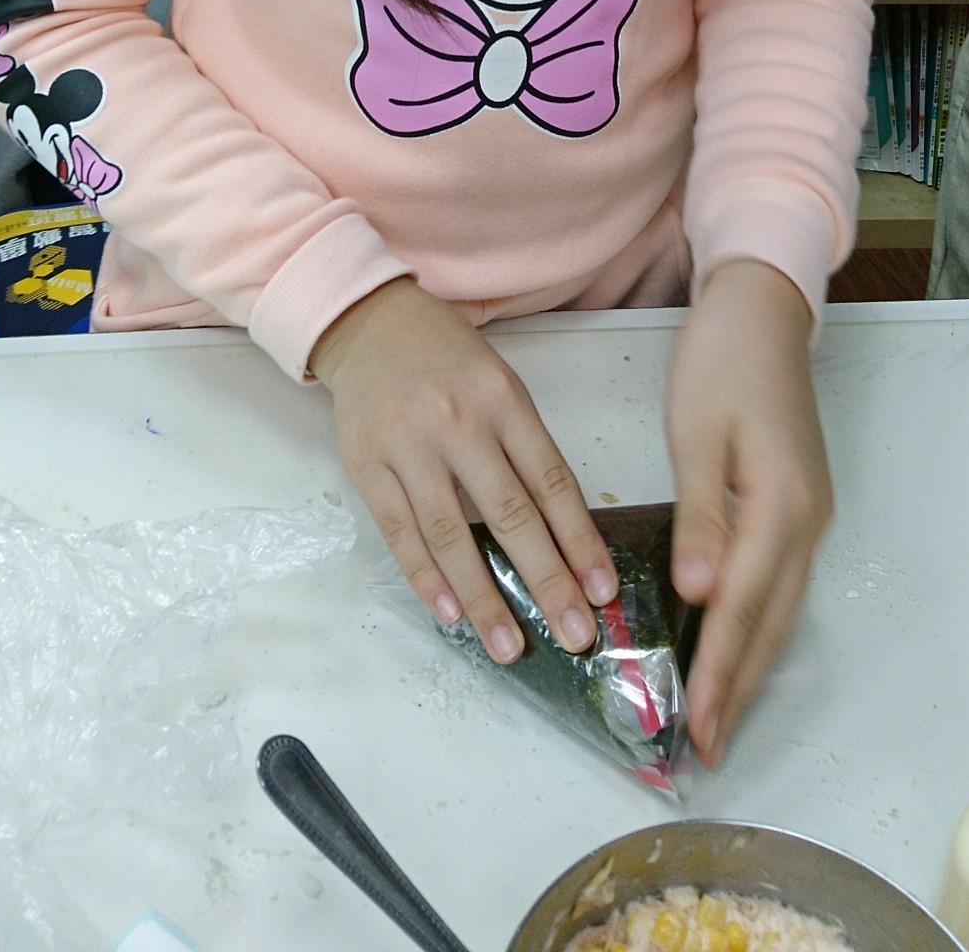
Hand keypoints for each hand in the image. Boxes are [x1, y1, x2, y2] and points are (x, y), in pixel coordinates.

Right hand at [312, 278, 615, 661]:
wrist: (373, 323)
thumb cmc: (449, 362)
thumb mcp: (501, 386)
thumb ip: (526, 449)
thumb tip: (561, 536)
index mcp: (503, 400)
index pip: (552, 482)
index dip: (580, 541)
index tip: (602, 591)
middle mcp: (458, 422)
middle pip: (510, 514)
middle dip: (546, 580)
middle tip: (573, 635)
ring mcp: (409, 445)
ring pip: (452, 534)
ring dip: (484, 598)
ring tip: (510, 645)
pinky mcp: (367, 465)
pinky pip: (400, 532)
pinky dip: (426, 578)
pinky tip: (450, 614)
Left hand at [666, 258, 831, 765]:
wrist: (764, 308)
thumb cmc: (723, 361)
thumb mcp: (699, 432)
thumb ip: (702, 517)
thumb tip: (701, 594)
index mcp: (781, 505)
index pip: (742, 606)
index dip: (719, 671)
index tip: (698, 726)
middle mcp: (807, 521)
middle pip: (772, 622)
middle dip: (740, 687)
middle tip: (707, 746)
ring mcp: (810, 514)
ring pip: (781, 608)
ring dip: (751, 662)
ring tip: (719, 713)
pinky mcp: (800, 503)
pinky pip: (779, 581)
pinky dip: (757, 621)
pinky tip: (733, 640)